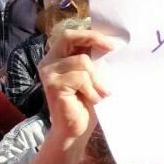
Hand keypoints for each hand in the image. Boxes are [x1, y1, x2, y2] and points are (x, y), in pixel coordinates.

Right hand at [40, 26, 115, 140]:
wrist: (76, 129)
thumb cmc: (86, 103)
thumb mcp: (93, 76)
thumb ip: (94, 59)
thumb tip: (112, 43)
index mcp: (58, 57)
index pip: (72, 35)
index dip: (92, 34)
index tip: (114, 42)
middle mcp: (49, 62)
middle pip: (70, 37)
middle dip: (94, 40)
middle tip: (113, 49)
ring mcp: (49, 73)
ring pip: (82, 61)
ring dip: (98, 78)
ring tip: (101, 93)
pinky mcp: (53, 85)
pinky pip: (81, 78)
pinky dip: (93, 89)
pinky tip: (94, 99)